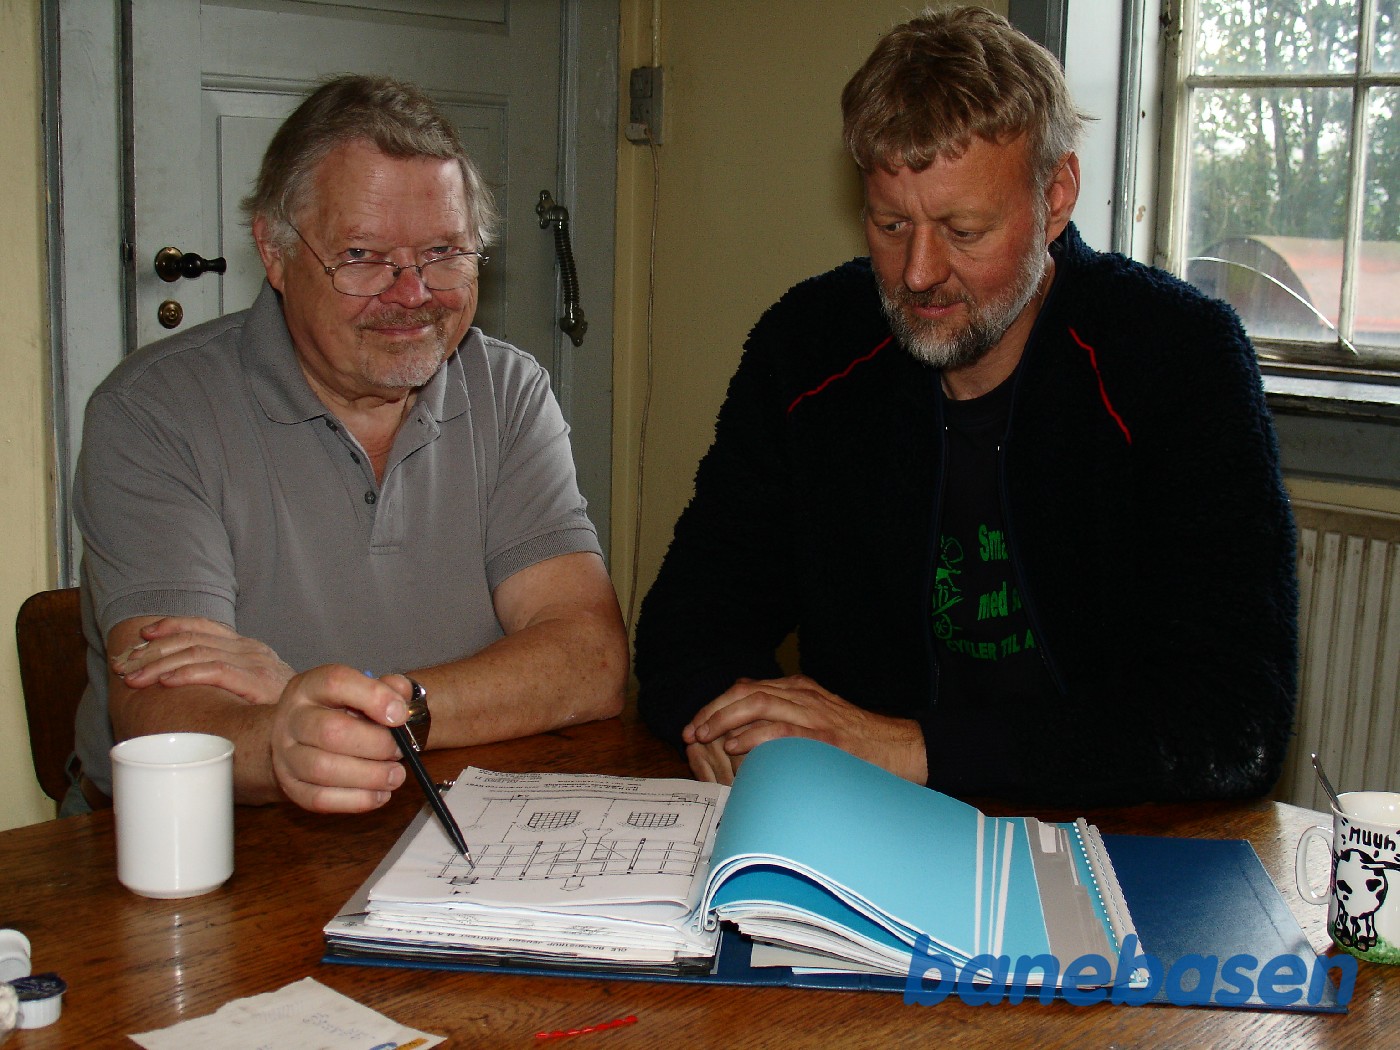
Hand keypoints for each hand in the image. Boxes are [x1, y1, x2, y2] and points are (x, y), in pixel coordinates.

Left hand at [112, 616, 293, 704]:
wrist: (321, 721)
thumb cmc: (284, 713)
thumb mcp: (254, 690)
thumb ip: (229, 680)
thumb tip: (186, 683)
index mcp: (248, 647)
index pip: (203, 626)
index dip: (169, 627)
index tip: (141, 637)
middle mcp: (250, 649)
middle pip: (191, 639)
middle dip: (151, 651)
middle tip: (123, 665)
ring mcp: (255, 662)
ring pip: (196, 652)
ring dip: (159, 664)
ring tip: (134, 678)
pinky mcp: (257, 681)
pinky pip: (215, 671)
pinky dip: (187, 673)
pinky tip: (166, 682)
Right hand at [268, 665, 411, 812]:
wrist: (294, 733)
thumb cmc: (338, 709)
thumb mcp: (360, 688)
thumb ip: (387, 688)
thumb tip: (403, 701)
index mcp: (311, 686)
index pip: (337, 683)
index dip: (374, 697)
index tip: (400, 715)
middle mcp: (292, 719)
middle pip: (331, 732)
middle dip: (376, 744)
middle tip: (400, 750)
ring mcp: (286, 755)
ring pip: (323, 769)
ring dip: (369, 776)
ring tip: (395, 775)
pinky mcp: (291, 787)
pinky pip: (320, 799)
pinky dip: (357, 800)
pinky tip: (380, 794)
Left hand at [684, 674, 928, 782]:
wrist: (900, 749)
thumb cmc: (856, 742)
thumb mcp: (816, 717)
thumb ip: (784, 712)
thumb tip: (745, 710)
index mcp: (799, 690)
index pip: (746, 688)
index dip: (716, 704)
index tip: (695, 724)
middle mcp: (803, 695)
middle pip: (745, 692)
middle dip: (713, 711)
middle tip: (691, 731)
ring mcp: (814, 713)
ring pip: (758, 704)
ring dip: (725, 719)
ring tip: (704, 736)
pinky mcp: (824, 736)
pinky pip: (781, 729)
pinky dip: (753, 736)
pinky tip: (734, 747)